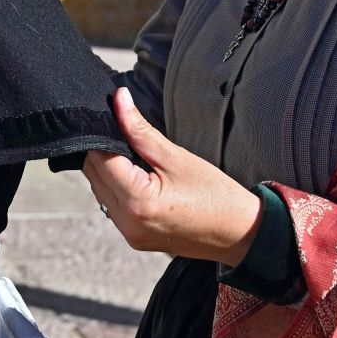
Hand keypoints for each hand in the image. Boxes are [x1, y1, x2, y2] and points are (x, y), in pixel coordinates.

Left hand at [83, 89, 261, 265]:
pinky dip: (117, 187)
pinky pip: (112, 205)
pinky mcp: (135, 238)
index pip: (98, 158)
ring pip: (99, 190)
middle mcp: (127, 223)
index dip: (103, 133)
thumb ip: (140, 129)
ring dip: (109, 169)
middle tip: (128, 134)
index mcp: (138, 202)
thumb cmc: (216, 195)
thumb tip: (118, 99)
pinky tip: (139, 177)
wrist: (242, 233)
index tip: (114, 116)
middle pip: (94, 174)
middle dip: (104, 150)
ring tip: (137, 157)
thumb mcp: (177, 157)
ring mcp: (130, 234)